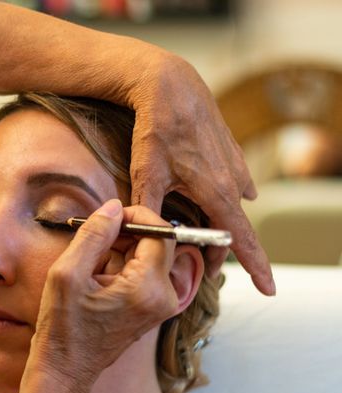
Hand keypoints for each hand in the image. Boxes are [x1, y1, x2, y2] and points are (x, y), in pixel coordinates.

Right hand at [30, 200, 178, 392]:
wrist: (65, 370)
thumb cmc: (62, 328)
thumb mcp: (68, 273)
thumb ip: (94, 234)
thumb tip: (114, 207)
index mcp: (149, 288)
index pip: (161, 233)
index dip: (136, 216)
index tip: (108, 217)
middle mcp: (164, 298)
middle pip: (158, 243)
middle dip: (127, 232)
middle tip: (93, 236)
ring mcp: (160, 306)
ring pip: (149, 256)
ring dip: (121, 249)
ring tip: (90, 262)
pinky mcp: (151, 309)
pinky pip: (144, 272)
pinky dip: (122, 264)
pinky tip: (96, 276)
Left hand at [123, 48, 274, 295]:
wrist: (171, 86)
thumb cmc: (158, 129)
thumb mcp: (146, 175)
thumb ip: (149, 211)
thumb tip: (143, 237)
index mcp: (217, 192)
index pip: (241, 239)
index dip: (255, 267)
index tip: (268, 289)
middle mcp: (234, 182)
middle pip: (232, 229)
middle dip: (220, 249)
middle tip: (200, 264)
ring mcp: (235, 166)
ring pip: (230, 208)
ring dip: (217, 225)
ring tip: (198, 234)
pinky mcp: (231, 153)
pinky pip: (232, 186)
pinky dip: (220, 201)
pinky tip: (209, 200)